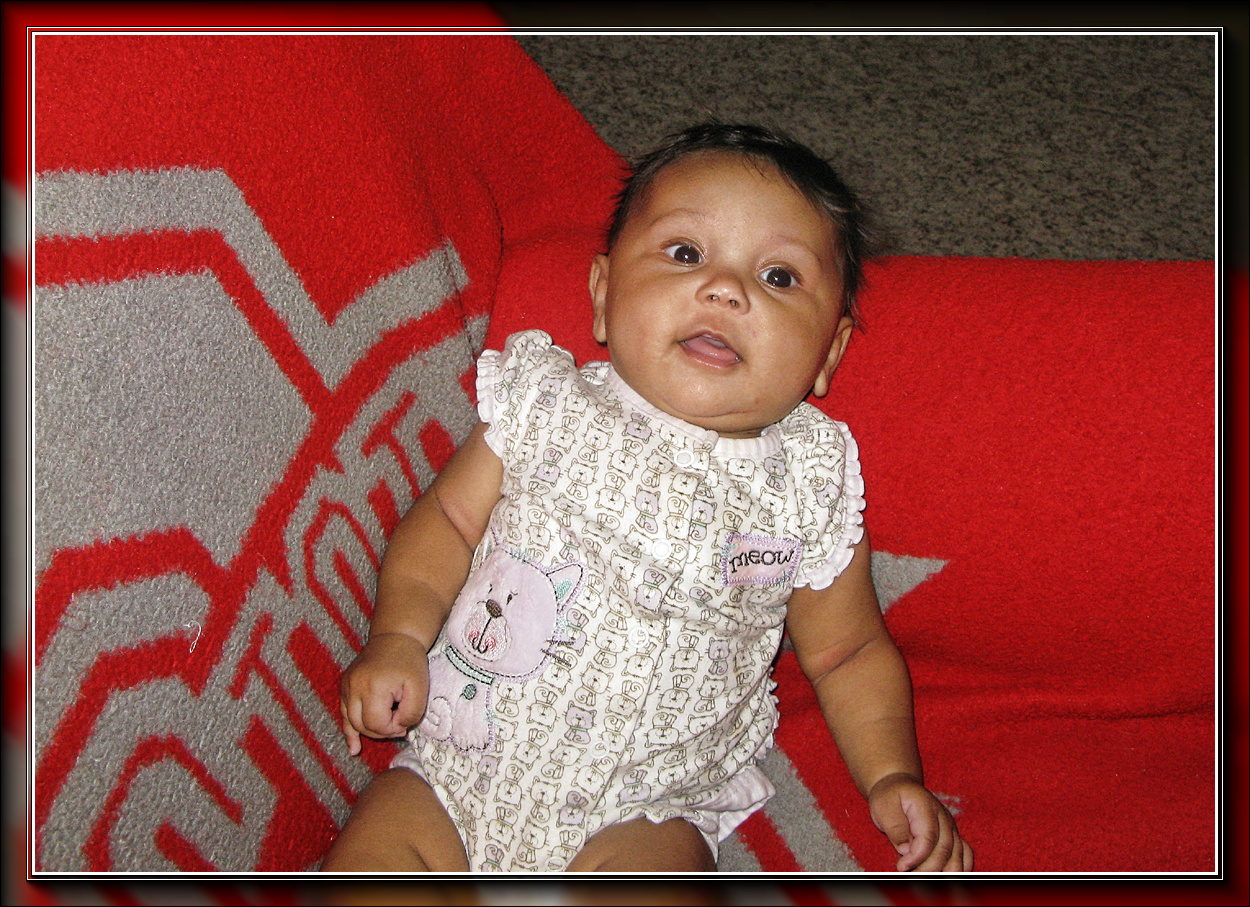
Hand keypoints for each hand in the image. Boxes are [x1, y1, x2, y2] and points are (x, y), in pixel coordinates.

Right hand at [338, 632, 429, 755]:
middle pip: (363, 725)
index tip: (406, 718)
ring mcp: (346, 686)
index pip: (377, 724)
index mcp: (373, 687)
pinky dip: (349, 731)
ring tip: (386, 731)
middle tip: (400, 722)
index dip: (393, 728)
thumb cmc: (410, 663)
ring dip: (368, 731)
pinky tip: (354, 748)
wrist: (395, 638)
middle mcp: (354, 687)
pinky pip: (344, 714)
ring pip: (352, 722)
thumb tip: (398, 729)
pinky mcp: (344, 686)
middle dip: (382, 730)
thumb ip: (411, 713)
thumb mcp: (420, 688)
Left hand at [868, 773, 972, 871]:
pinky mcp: (953, 836)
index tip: (901, 866)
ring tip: (924, 879)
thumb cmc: (890, 797)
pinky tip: (946, 877)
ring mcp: (951, 827)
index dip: (917, 856)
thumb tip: (906, 850)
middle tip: (908, 876)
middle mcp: (944, 818)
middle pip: (944, 850)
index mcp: (926, 807)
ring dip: (943, 872)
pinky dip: (960, 869)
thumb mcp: (884, 807)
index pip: (928, 837)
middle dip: (927, 868)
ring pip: (957, 856)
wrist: (900, 787)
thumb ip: (896, 828)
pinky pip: (965, 855)